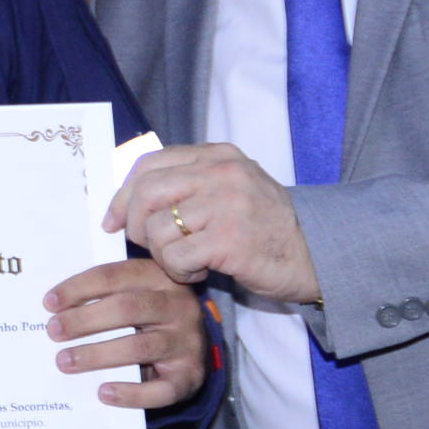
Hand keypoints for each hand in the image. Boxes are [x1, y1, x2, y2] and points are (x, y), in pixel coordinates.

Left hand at [44, 257, 206, 406]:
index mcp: (159, 277)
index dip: (79, 288)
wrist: (192, 350)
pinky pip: (161, 389)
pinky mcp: (191, 376)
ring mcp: (187, 342)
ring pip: (139, 347)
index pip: (114, 276)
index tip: (49, 303)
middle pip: (127, 308)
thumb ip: (104, 294)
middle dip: (84, 320)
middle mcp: (179, 306)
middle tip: (53, 331)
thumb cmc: (149, 318)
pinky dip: (130, 393)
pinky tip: (104, 392)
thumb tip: (53, 307)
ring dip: (97, 355)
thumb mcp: (134, 294)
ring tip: (65, 361)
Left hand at [104, 142, 320, 301]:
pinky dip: (180, 272)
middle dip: (134, 225)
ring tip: (188, 261)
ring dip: (164, 255)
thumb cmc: (264, 228)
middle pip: (146, 193)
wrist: (315, 255)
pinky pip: (176, 257)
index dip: (123, 194)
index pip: (150, 163)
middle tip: (148, 246)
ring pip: (158, 229)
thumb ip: (188, 184)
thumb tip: (126, 201)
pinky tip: (201, 272)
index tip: (113, 220)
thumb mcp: (230, 189)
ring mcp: (227, 204)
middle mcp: (222, 173)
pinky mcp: (229, 240)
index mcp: (218, 156)